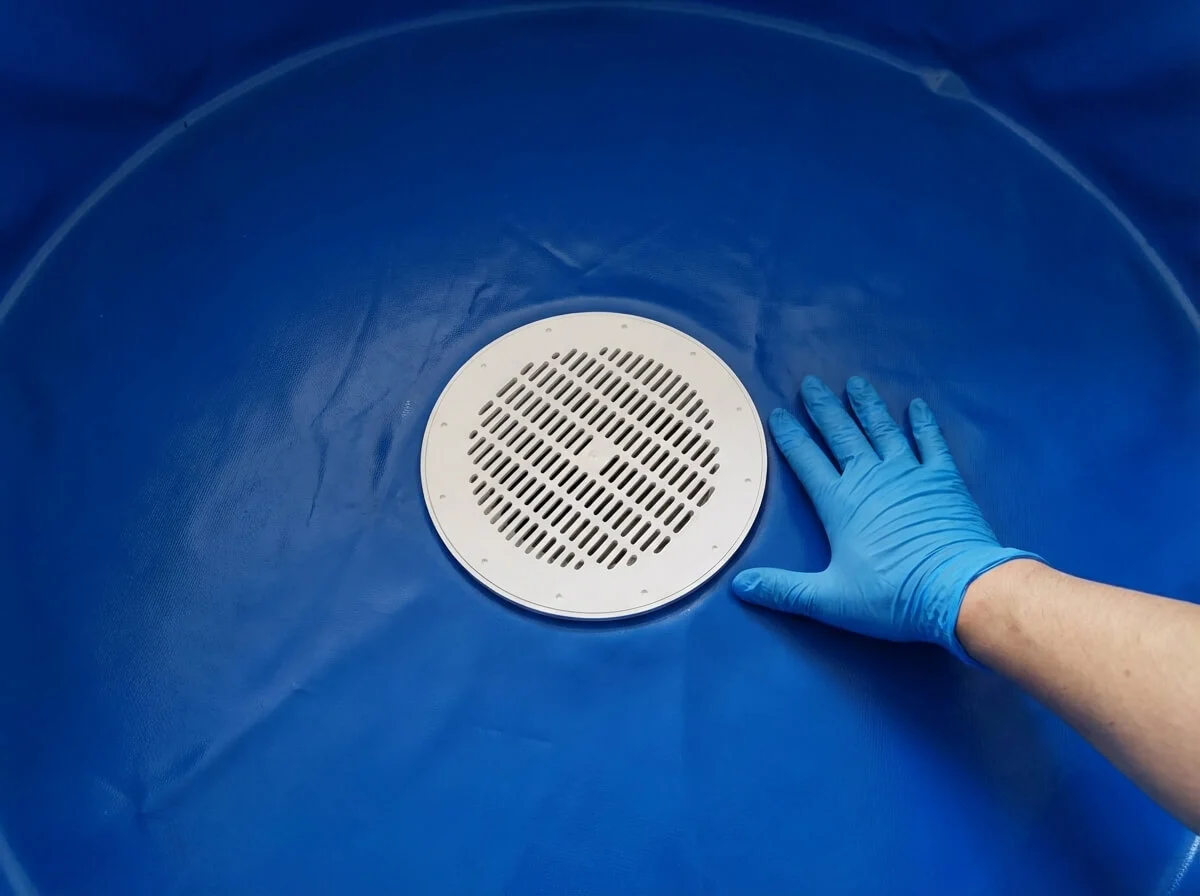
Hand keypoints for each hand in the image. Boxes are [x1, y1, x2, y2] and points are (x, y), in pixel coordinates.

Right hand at [732, 376, 1036, 661]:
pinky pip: (931, 443)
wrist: (959, 589)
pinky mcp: (943, 479)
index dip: (791, 436)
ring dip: (867, 406)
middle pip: (842, 435)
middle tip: (811, 384)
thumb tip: (741, 586)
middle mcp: (870, 479)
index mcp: (840, 503)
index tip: (779, 414)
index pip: (807, 460)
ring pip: (882, 430)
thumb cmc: (892, 594)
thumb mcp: (830, 599)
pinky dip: (923, 424)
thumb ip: (784, 590)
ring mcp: (909, 474)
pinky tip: (917, 407)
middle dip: (824, 409)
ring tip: (855, 383)